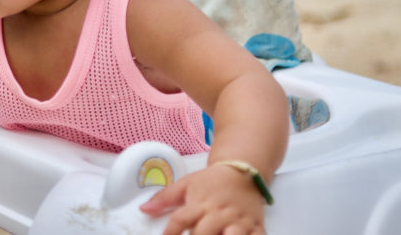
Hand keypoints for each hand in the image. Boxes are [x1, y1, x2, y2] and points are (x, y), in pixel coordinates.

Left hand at [140, 163, 266, 234]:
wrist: (242, 171)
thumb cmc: (211, 182)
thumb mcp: (186, 184)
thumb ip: (164, 199)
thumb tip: (144, 210)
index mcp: (200, 204)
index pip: (180, 220)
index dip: (170, 232)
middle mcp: (219, 214)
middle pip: (204, 233)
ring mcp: (239, 222)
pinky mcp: (257, 227)